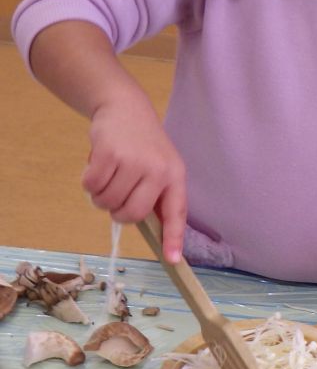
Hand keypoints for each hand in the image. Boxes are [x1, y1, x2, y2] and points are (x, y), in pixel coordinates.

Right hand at [83, 93, 186, 261]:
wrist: (126, 108)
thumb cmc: (143, 145)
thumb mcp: (159, 167)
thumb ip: (155, 195)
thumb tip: (152, 232)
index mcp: (175, 175)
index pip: (176, 212)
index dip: (173, 237)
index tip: (173, 259)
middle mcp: (158, 170)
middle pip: (131, 215)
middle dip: (117, 212)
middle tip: (117, 194)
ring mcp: (134, 161)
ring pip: (107, 202)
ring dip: (100, 195)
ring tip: (109, 174)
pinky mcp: (109, 154)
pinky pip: (91, 186)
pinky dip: (88, 181)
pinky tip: (98, 165)